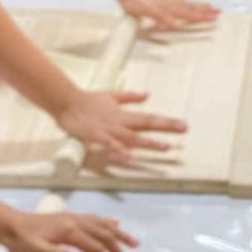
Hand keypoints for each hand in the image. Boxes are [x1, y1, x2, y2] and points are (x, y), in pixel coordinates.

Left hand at [0, 211, 137, 251]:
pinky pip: (95, 219)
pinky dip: (107, 223)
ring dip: (119, 235)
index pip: (94, 248)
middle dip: (119, 251)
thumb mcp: (34, 251)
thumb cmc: (20, 240)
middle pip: (104, 235)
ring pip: (103, 225)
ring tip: (134, 243)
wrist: (9, 224)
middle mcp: (76, 222)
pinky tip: (115, 224)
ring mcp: (74, 218)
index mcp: (69, 231)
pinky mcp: (70, 218)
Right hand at [56, 89, 185, 163]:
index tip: (183, 126)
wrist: (68, 102)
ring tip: (165, 147)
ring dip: (148, 142)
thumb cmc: (89, 100)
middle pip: (146, 124)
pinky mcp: (96, 135)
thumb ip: (130, 97)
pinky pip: (109, 144)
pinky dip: (119, 149)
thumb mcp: (112, 96)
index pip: (150, 118)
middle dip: (165, 127)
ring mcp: (109, 129)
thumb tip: (147, 96)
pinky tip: (128, 156)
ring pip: (132, 137)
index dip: (167, 122)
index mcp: (124, 114)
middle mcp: (121, 122)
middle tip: (183, 129)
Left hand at [118, 0, 219, 29]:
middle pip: (192, 8)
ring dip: (198, 6)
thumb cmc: (136, 4)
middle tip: (218, 12)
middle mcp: (171, 3)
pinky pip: (179, 1)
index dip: (202, 17)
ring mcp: (167, 0)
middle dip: (205, 11)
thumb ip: (160, 18)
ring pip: (187, 4)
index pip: (189, 14)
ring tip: (208, 6)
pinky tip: (185, 1)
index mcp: (170, 8)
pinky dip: (186, 3)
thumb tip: (173, 24)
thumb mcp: (146, 12)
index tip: (214, 18)